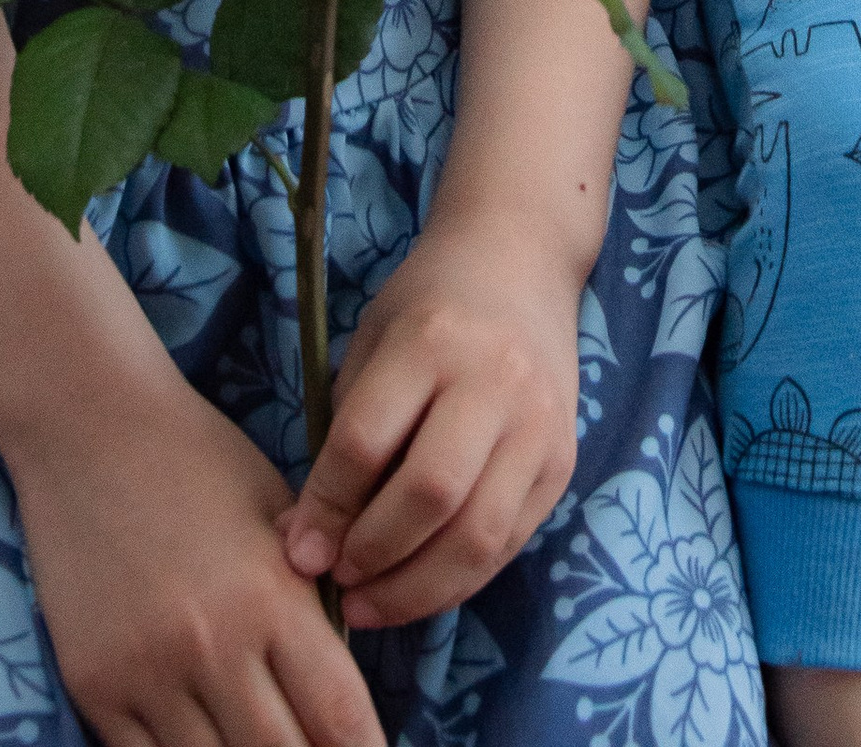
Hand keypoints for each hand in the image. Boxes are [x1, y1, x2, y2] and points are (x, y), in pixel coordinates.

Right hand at [10, 371, 375, 746]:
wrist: (89, 428)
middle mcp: (213, 645)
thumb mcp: (276, 517)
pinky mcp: (94, 686)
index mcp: (272, 597)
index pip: (339, 715)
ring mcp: (147, 673)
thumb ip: (310, 604)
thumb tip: (338, 695)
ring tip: (264, 745)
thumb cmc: (198, 461)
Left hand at [281, 227, 581, 631]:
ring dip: (415, 588)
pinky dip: (458, 580)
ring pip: (477, 534)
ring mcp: (538, 424)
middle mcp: (494, 381)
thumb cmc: (429, 302)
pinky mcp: (564, 460)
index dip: (325, 508)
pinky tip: (418, 586)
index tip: (297, 550)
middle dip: (372, 555)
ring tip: (368, 602)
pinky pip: (509, 542)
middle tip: (335, 580)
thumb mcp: (373, 341)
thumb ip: (345, 433)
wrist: (522, 259)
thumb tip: (305, 539)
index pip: (367, 442)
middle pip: (429, 494)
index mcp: (430, 339)